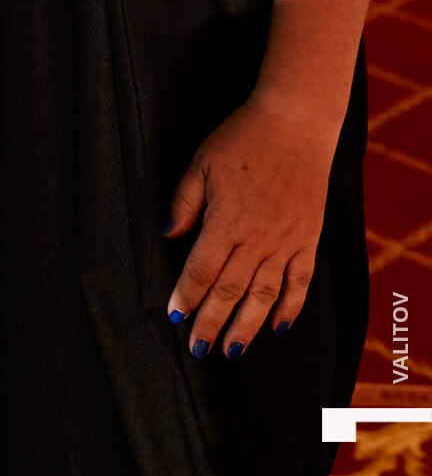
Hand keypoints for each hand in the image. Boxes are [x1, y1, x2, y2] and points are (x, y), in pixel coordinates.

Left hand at [162, 93, 335, 359]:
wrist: (295, 124)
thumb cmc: (243, 138)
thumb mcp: (201, 163)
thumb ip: (184, 202)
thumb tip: (168, 234)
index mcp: (226, 221)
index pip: (202, 270)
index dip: (187, 296)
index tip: (176, 316)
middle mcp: (257, 239)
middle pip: (230, 291)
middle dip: (212, 323)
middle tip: (198, 348)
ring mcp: (285, 242)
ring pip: (264, 296)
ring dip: (247, 326)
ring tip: (232, 351)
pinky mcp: (307, 240)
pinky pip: (299, 283)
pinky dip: (290, 309)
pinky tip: (278, 328)